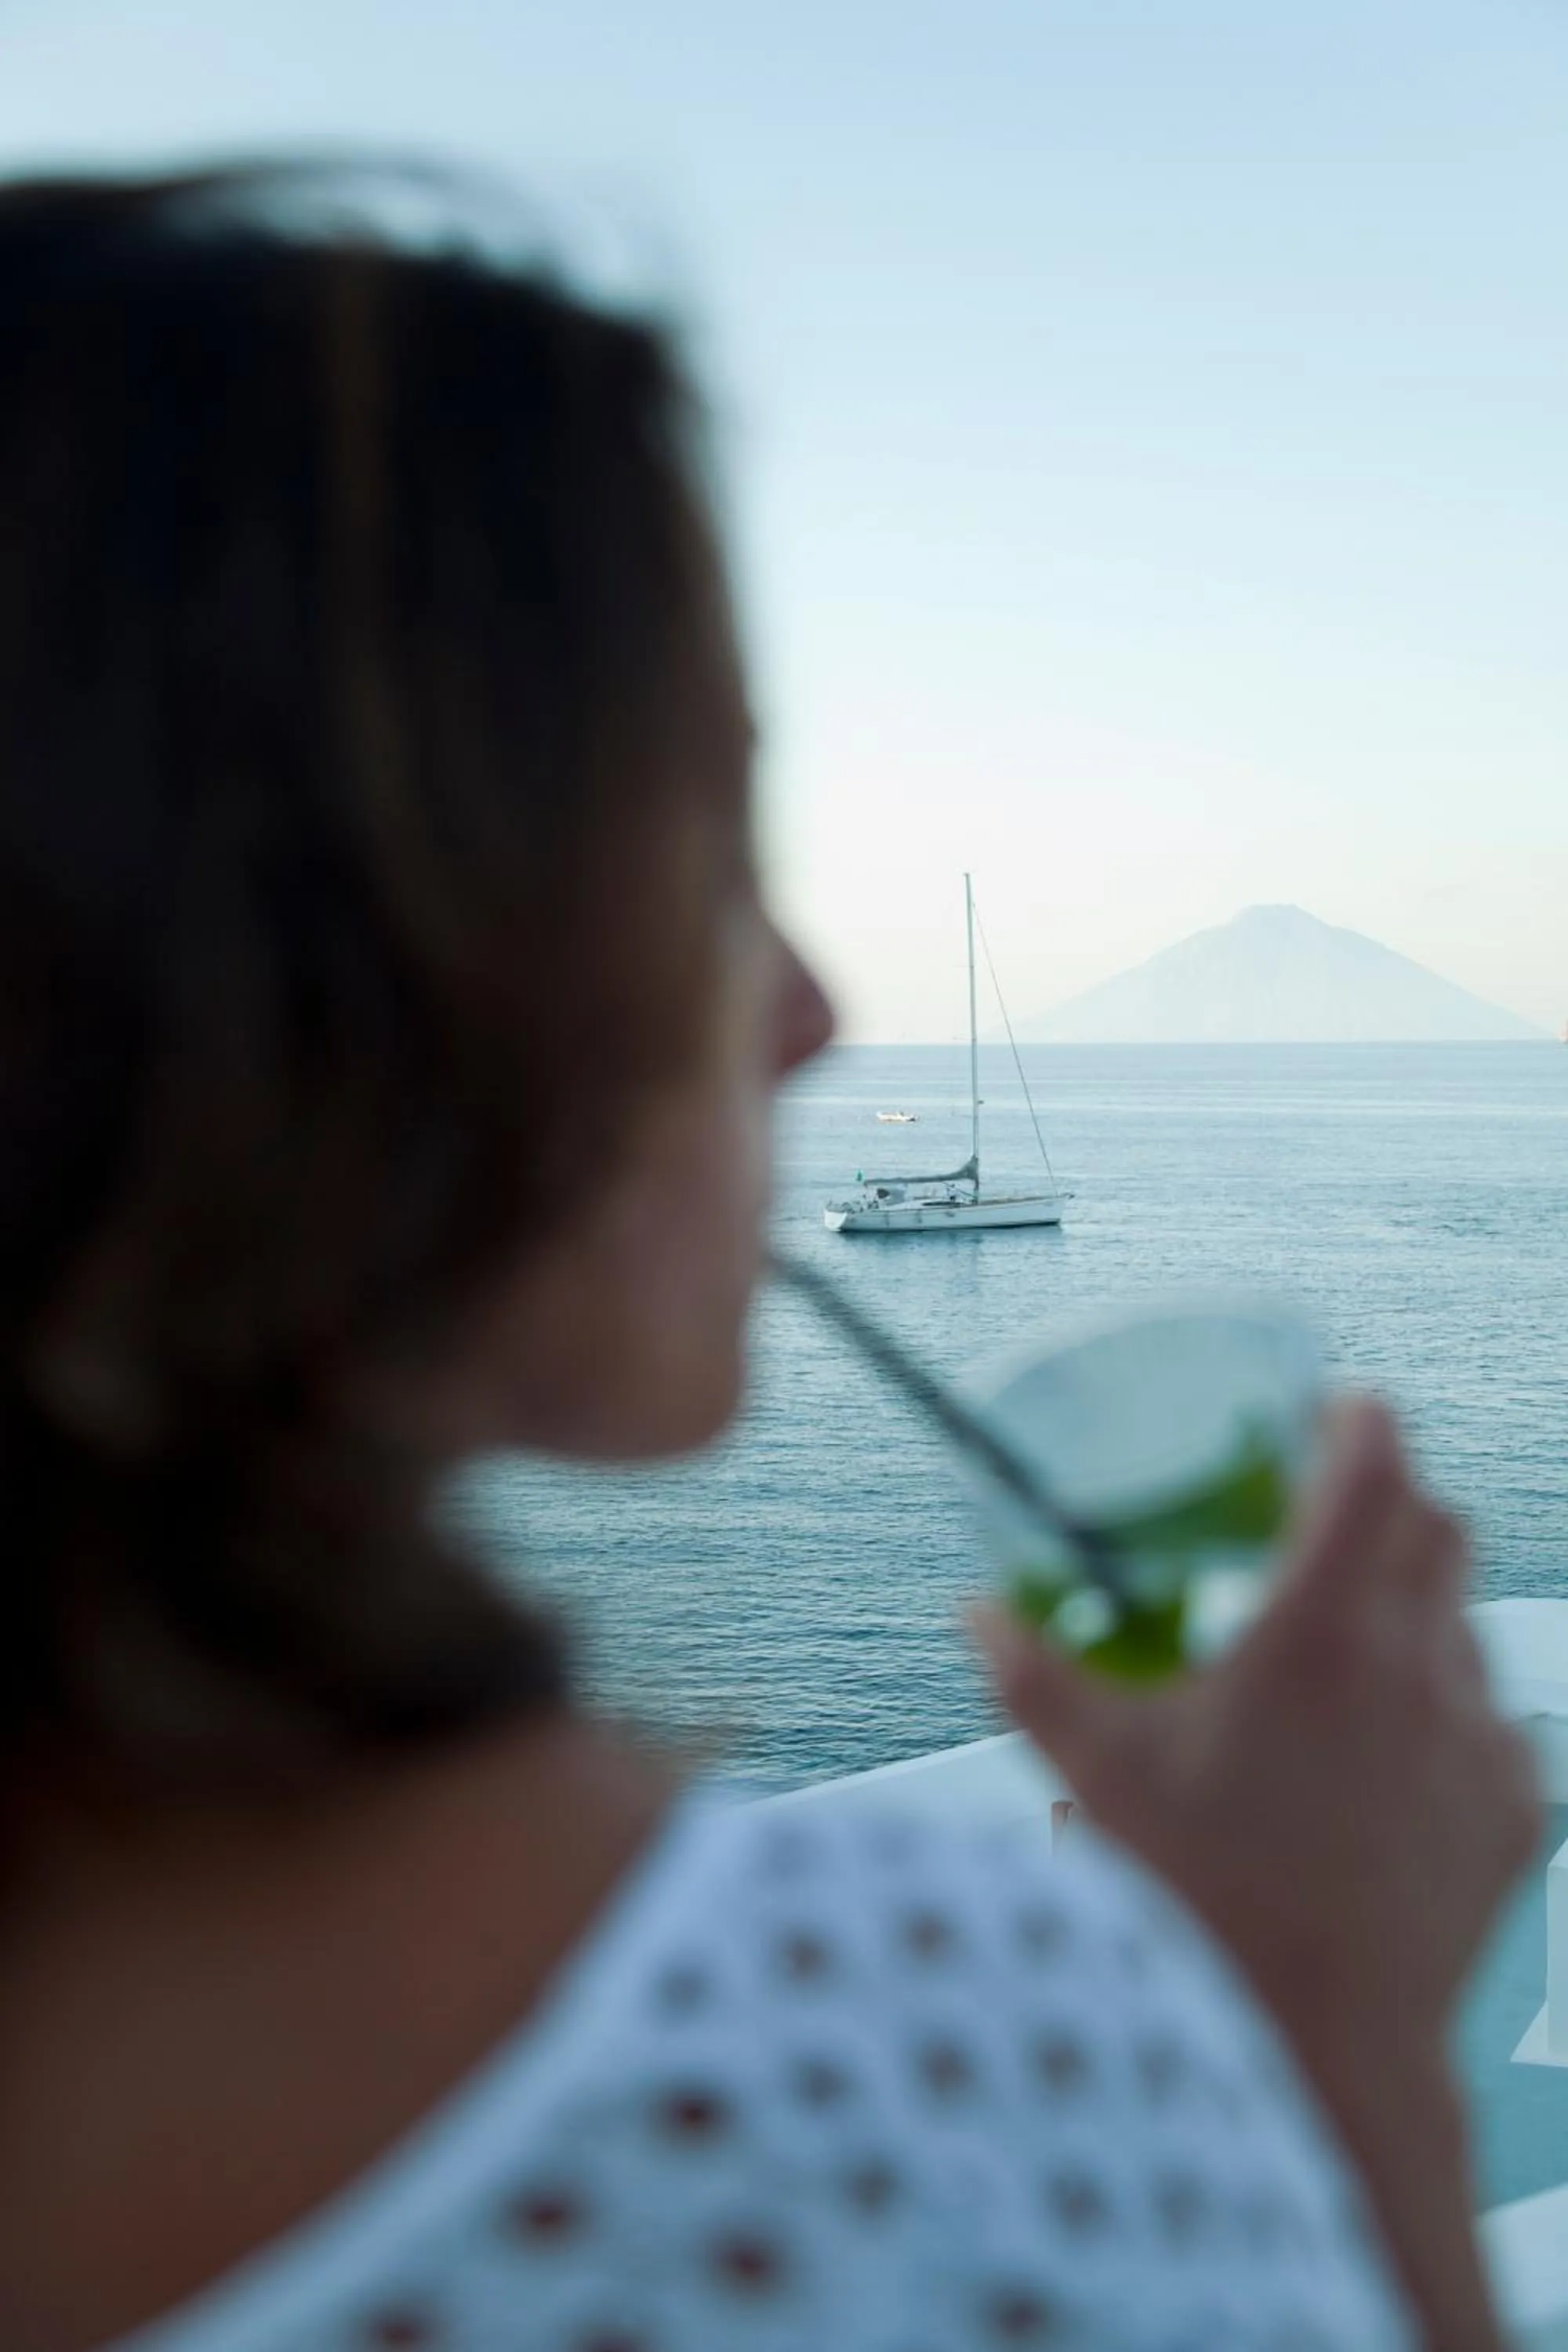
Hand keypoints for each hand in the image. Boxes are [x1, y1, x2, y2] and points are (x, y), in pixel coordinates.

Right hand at [972, 1398, 1538, 2082]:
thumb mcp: (1096, 1772)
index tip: (1331, 1411)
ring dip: (1418, 1610)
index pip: (1373, 1464)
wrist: (1326, 2047)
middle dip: (1392, 1500)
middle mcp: (1419, 1663)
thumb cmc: (1201, 1898)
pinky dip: (1448, 1713)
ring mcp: (1479, 1738)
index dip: (1356, 1419)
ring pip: (1466, 1624)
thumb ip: (1030, 1676)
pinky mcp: (1516, 1810)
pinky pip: (1494, 1722)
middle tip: (1331, 1517)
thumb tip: (974, 1609)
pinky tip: (1389, 1760)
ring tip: (1347, 1657)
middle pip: (1439, 1526)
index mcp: (1322, 1628)